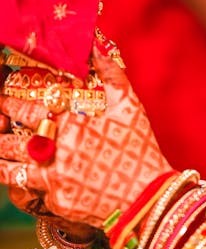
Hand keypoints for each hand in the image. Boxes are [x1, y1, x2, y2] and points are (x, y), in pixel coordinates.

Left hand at [0, 47, 171, 226]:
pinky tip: (17, 176)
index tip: (1, 99)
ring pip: (8, 170)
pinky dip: (22, 183)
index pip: (25, 110)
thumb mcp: (128, 104)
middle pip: (9, 142)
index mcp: (69, 124)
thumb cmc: (138, 146)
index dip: (8, 104)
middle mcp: (55, 151)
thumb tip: (94, 45)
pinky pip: (29, 192)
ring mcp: (52, 179)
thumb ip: (108, 72)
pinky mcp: (55, 203)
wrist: (148, 196)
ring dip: (0, 159)